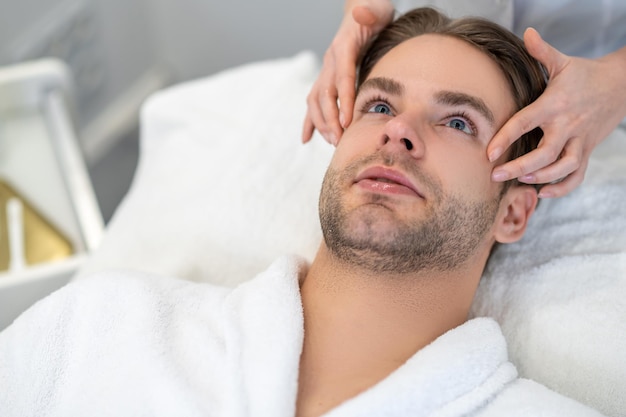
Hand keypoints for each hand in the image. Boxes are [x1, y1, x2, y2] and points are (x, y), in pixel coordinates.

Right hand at [302, 0, 393, 144]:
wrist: (364, 10)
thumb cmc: (375, 11)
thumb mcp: (376, 9)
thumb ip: (369, 13)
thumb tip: (361, 12)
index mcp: (342, 48)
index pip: (342, 79)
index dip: (343, 102)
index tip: (346, 123)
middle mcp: (330, 61)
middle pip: (324, 95)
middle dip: (330, 120)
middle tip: (339, 141)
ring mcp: (326, 70)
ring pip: (316, 101)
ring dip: (321, 123)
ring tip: (332, 142)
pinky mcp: (326, 77)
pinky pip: (313, 102)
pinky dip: (310, 121)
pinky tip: (307, 139)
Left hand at [488, 28, 625, 197]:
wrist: (620, 84)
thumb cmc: (583, 75)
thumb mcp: (562, 62)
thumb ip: (542, 51)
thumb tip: (527, 33)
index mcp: (554, 105)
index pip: (525, 123)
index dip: (505, 139)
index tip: (488, 154)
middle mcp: (567, 125)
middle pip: (544, 154)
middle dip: (519, 167)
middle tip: (495, 176)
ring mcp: (579, 140)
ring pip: (563, 167)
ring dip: (542, 178)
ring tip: (520, 181)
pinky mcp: (587, 150)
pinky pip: (578, 175)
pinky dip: (563, 188)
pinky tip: (544, 192)